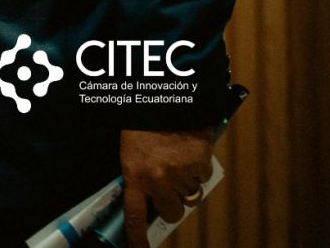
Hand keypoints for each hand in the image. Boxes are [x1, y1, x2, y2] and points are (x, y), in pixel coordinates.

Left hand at [120, 126, 216, 247]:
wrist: (163, 99)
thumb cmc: (141, 123)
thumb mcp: (130, 152)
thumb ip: (139, 176)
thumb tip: (150, 200)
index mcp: (134, 175)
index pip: (135, 216)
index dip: (138, 237)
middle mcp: (158, 179)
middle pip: (171, 211)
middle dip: (171, 205)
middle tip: (168, 190)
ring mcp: (181, 173)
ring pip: (190, 194)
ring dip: (185, 184)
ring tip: (175, 161)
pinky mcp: (200, 164)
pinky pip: (203, 177)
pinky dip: (198, 168)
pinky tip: (187, 152)